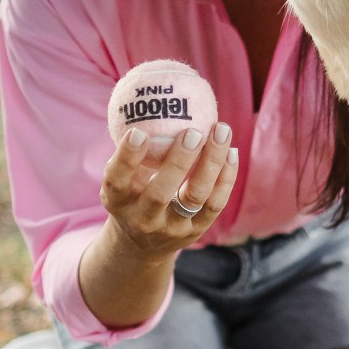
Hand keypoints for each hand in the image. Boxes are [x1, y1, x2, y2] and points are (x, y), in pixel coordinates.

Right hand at [99, 122, 237, 257]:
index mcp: (117, 202)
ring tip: (221, 132)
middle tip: (193, 132)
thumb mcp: (120, 180)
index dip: (127, 158)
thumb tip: (150, 103)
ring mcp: (171, 228)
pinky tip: (231, 152)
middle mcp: (143, 218)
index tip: (139, 132)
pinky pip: (215, 204)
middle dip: (178, 162)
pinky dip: (226, 177)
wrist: (141, 245)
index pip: (116, 181)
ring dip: (211, 163)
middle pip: (160, 193)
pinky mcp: (196, 231)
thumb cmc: (131, 196)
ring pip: (196, 197)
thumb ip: (131, 153)